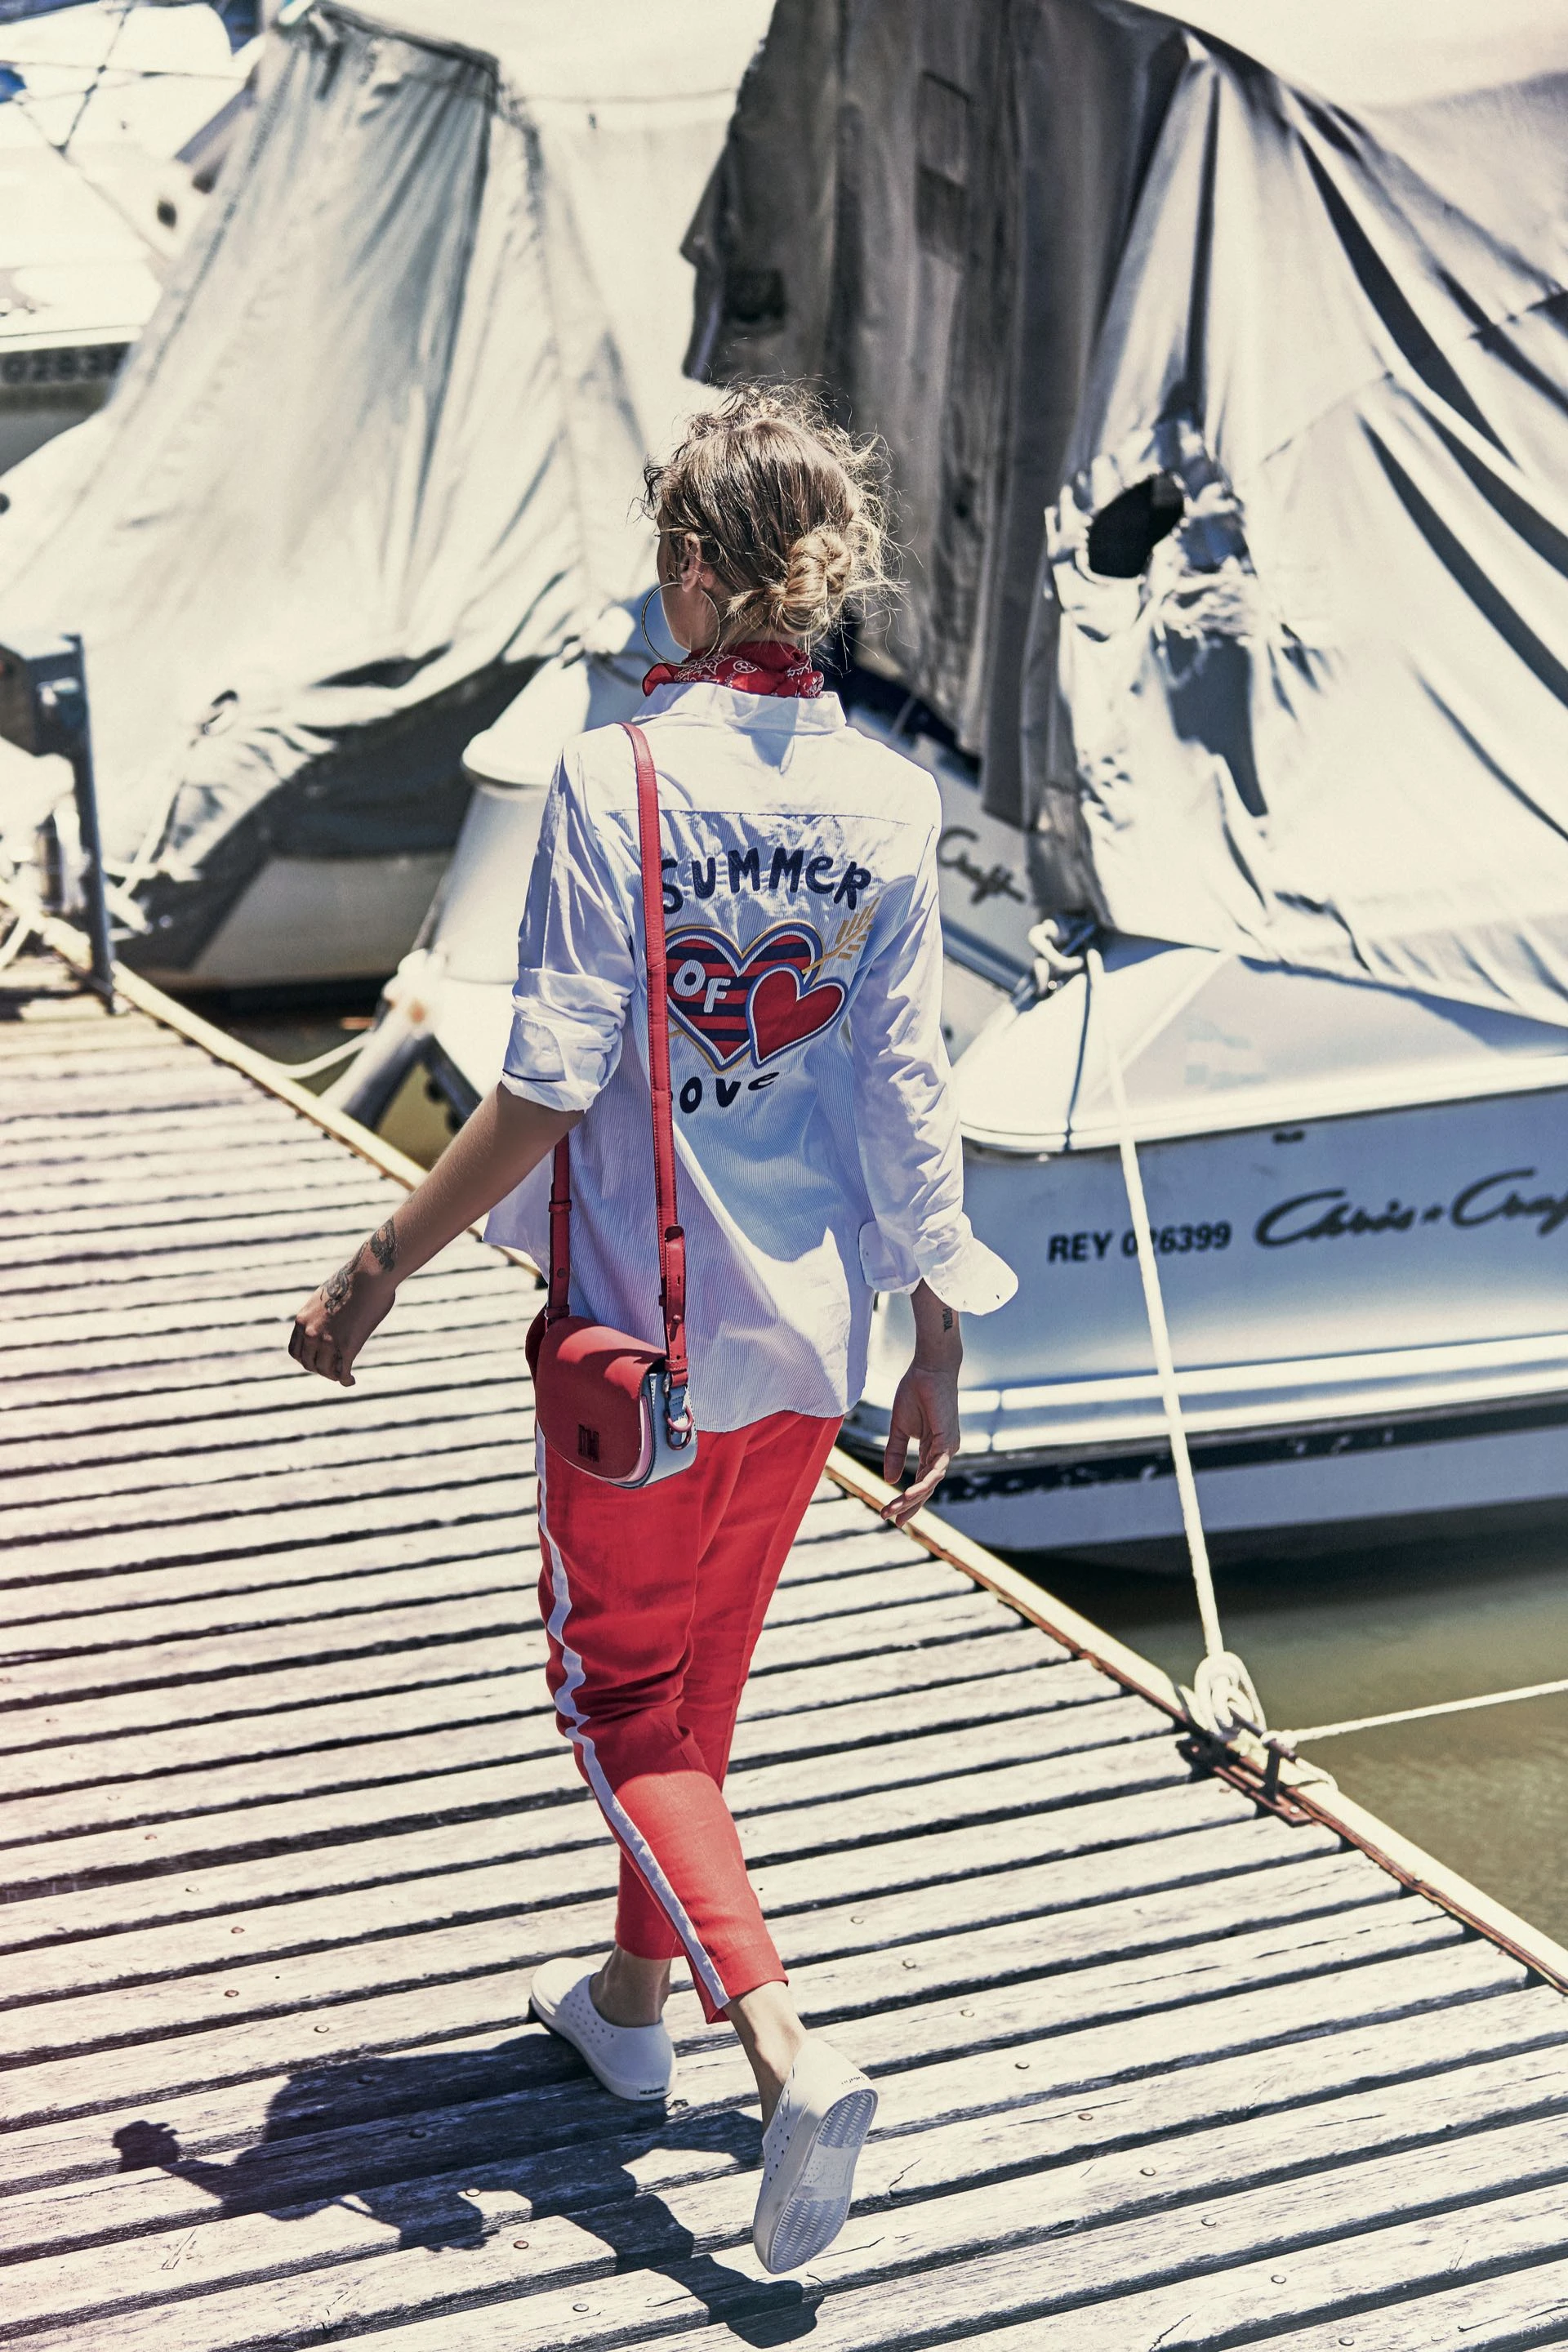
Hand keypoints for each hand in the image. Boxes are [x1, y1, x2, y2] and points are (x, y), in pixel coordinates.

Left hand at [289, 1218, 397, 1386]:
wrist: (369, 1276)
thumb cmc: (354, 1281)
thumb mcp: (328, 1296)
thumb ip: (323, 1313)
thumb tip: (332, 1319)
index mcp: (302, 1320)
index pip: (295, 1351)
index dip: (306, 1360)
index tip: (317, 1362)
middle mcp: (310, 1333)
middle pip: (309, 1364)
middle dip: (320, 1370)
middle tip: (333, 1371)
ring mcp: (328, 1341)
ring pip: (325, 1370)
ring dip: (334, 1376)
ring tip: (344, 1376)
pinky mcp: (347, 1346)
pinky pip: (343, 1372)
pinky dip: (346, 1380)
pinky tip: (351, 1381)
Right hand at [881, 1283, 961, 1526]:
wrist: (928, 1369)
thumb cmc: (915, 1392)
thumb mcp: (899, 1428)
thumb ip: (895, 1453)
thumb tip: (891, 1480)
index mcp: (932, 1449)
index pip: (921, 1481)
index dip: (907, 1498)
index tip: (892, 1513)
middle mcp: (943, 1452)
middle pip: (927, 1487)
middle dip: (910, 1505)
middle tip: (895, 1521)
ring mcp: (948, 1447)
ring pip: (931, 1482)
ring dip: (913, 1498)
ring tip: (895, 1510)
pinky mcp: (948, 1440)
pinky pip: (936, 1467)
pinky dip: (924, 1481)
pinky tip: (910, 1493)